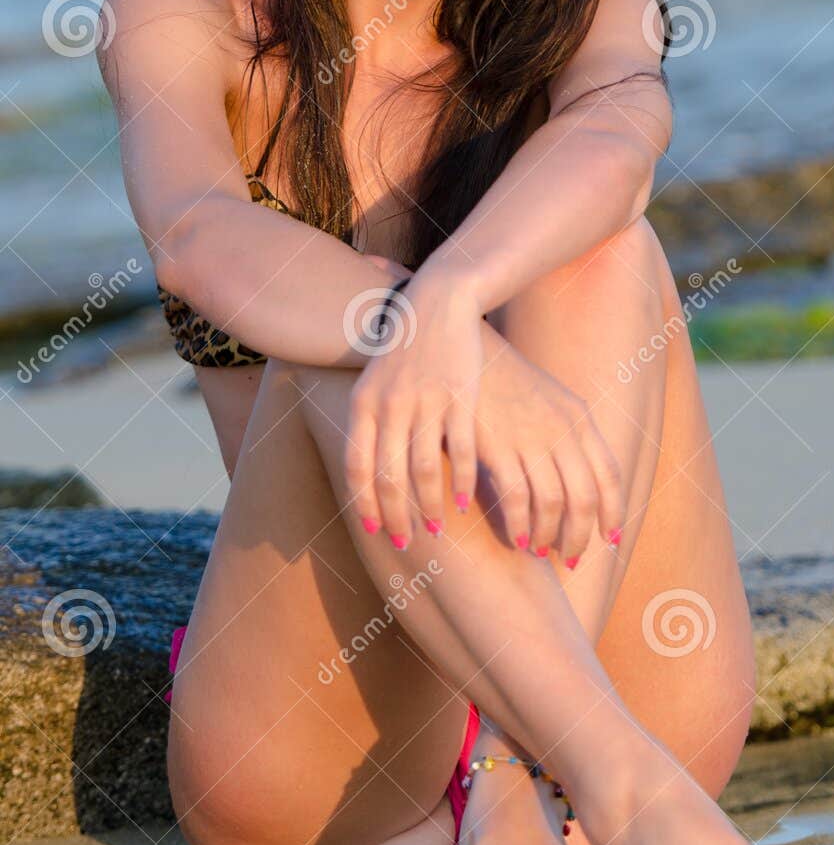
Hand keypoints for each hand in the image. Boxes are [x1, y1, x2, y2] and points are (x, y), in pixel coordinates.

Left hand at [343, 265, 484, 543]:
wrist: (437, 302)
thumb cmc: (403, 348)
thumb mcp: (374, 382)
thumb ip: (368, 423)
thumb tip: (362, 472)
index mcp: (364, 403)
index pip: (357, 465)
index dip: (364, 501)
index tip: (372, 529)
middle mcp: (390, 405)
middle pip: (388, 476)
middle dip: (396, 516)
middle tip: (404, 542)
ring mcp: (425, 401)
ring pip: (423, 469)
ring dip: (429, 507)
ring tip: (437, 530)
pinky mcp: (459, 396)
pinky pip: (459, 449)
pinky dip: (461, 480)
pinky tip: (465, 501)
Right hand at [473, 333, 623, 563]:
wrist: (469, 351)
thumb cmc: (507, 383)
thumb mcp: (551, 401)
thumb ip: (570, 435)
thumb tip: (582, 477)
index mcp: (579, 418)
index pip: (609, 475)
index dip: (613, 512)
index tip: (609, 540)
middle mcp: (562, 429)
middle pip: (584, 497)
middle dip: (580, 535)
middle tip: (571, 559)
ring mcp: (531, 436)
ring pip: (553, 503)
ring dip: (549, 536)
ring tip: (539, 552)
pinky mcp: (497, 444)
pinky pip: (516, 498)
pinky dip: (519, 525)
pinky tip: (515, 540)